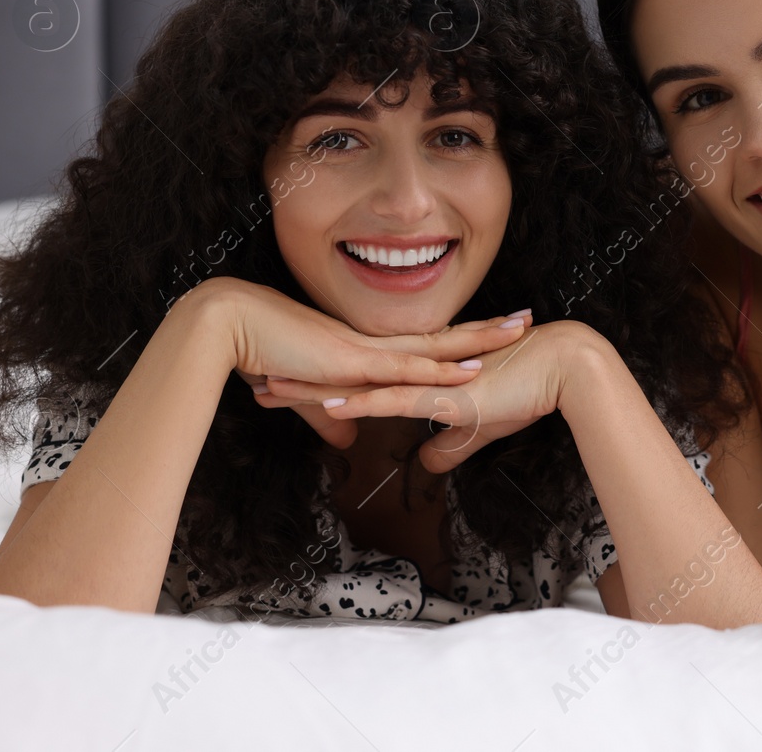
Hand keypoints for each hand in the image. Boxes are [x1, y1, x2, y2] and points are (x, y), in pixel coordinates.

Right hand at [190, 276, 531, 449]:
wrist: (233, 327)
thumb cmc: (266, 355)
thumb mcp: (308, 394)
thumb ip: (331, 419)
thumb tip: (348, 442)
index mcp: (369, 349)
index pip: (426, 341)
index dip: (461, 337)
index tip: (496, 331)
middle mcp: (376, 344)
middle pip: (443, 335)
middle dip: (487, 329)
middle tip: (528, 318)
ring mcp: (368, 351)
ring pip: (435, 345)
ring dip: (478, 339)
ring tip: (517, 331)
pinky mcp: (354, 363)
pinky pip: (406, 368)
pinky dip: (440, 370)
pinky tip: (469, 371)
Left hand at [255, 318, 603, 471]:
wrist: (563, 368)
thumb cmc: (527, 392)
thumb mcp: (480, 427)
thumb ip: (449, 445)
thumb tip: (426, 463)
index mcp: (421, 375)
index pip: (360, 378)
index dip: (323, 382)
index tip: (286, 384)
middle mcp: (417, 371)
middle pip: (346, 375)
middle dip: (301, 380)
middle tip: (258, 380)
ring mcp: (429, 379)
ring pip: (359, 384)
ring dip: (314, 389)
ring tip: (272, 391)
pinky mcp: (446, 393)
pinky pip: (396, 399)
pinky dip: (362, 402)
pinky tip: (331, 404)